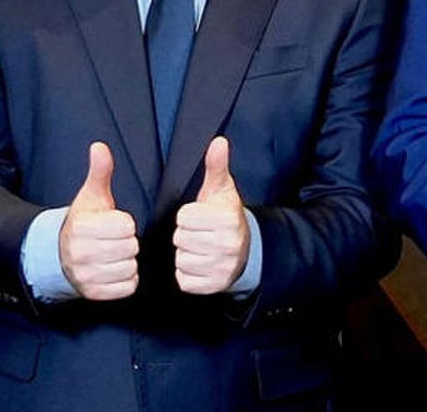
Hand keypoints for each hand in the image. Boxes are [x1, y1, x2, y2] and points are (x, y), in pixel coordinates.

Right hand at [59, 142, 138, 299]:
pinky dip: (126, 280)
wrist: (61, 255)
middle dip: (128, 243)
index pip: (127, 227)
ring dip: (128, 262)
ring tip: (115, 255)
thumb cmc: (84, 222)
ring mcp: (85, 276)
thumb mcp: (91, 196)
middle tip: (116, 241)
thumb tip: (100, 146)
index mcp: (82, 227)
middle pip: (130, 248)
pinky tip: (115, 270)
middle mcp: (80, 254)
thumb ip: (100, 171)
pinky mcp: (92, 294)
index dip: (125, 224)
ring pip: (129, 269)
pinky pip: (126, 287)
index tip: (114, 223)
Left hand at [174, 136, 249, 293]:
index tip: (202, 217)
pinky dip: (188, 273)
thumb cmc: (226, 216)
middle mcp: (227, 244)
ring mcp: (221, 267)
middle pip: (180, 238)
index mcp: (227, 219)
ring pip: (181, 260)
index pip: (184, 217)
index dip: (189, 216)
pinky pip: (184, 279)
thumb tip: (218, 141)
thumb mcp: (222, 190)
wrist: (246, 250)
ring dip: (186, 255)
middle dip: (186, 235)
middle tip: (201, 234)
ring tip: (201, 249)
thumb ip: (217, 166)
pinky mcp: (213, 286)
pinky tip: (200, 264)